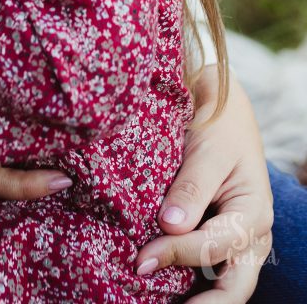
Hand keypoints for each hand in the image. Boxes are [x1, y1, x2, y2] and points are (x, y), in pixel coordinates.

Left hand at [134, 72, 272, 302]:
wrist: (220, 109)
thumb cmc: (217, 126)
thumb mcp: (208, 150)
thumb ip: (191, 187)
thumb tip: (170, 226)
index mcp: (253, 214)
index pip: (215, 247)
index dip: (177, 255)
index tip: (140, 259)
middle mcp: (250, 236)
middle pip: (234, 288)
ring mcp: (235, 241)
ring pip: (222, 284)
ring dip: (194, 298)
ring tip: (154, 300)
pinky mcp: (216, 237)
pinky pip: (208, 270)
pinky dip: (187, 282)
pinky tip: (158, 285)